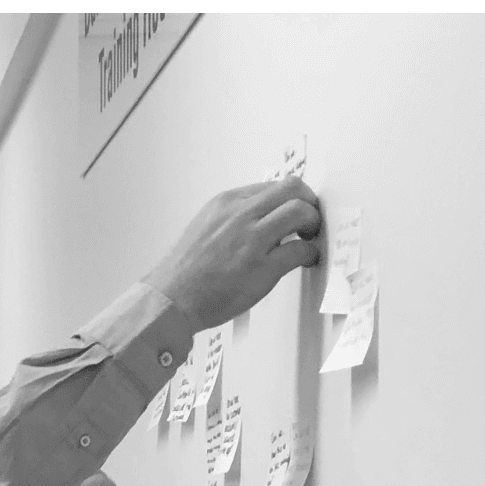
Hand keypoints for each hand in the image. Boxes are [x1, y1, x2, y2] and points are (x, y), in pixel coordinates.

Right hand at [146, 180, 321, 332]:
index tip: (295, 210)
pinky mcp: (262, 267)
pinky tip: (307, 259)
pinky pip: (299, 250)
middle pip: (292, 188)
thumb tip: (258, 221)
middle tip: (310, 220)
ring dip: (313, 223)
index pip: (271, 186)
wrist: (171, 300)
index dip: (290, 198)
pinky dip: (310, 253)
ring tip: (309, 238)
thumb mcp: (205, 228)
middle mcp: (241, 214)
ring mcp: (253, 239)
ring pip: (300, 211)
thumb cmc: (184, 273)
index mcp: (227, 202)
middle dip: (309, 202)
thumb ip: (232, 219)